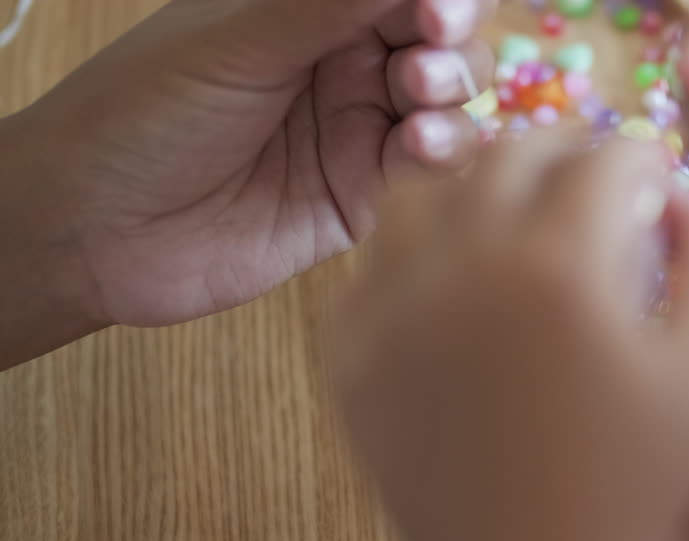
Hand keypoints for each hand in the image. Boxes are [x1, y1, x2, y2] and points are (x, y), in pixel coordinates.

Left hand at [10, 0, 493, 327]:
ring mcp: (355, 131)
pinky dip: (443, 150)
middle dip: (451, 37)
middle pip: (438, 39)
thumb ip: (329, 3)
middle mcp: (340, 65)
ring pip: (446, 101)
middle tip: (436, 39)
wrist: (96, 230)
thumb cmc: (140, 115)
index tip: (437, 6)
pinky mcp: (363, 196)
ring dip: (453, 90)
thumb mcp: (236, 42)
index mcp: (304, 10)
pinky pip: (427, 168)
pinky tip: (420, 146)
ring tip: (423, 94)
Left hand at [333, 133, 688, 540]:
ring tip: (519, 216)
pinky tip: (458, 276)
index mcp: (561, 265)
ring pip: (427, 190)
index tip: (657, 181)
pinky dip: (418, 245)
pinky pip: (374, 259)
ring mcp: (393, 307)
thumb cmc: (633, 487)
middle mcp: (463, 265)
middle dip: (566, 154)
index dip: (645, 160)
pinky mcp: (351, 351)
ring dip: (479, 184)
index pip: (606, 158)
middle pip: (512, 153)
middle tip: (594, 181)